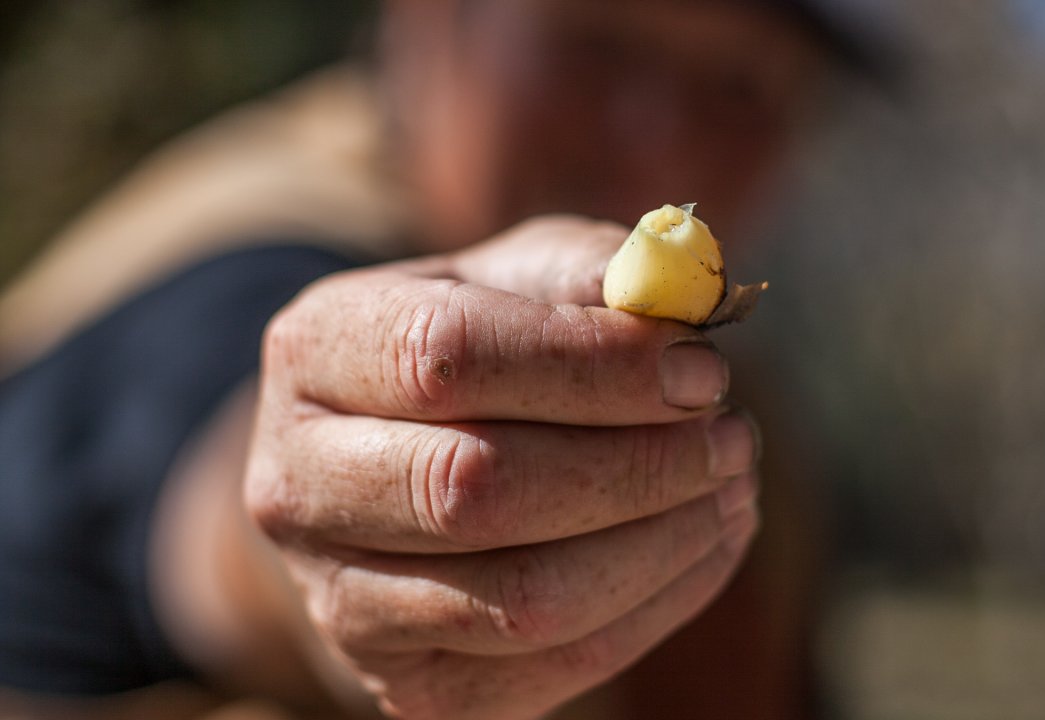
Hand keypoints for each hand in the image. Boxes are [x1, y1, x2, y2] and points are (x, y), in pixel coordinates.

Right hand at [244, 216, 759, 718]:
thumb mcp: (522, 277)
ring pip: (526, 595)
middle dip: (638, 465)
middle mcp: (297, 485)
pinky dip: (660, 606)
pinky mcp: (411, 685)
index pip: (448, 356)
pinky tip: (706, 543)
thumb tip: (688, 297)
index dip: (593, 366)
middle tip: (733, 436)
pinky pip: (557, 664)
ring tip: (733, 486)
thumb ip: (596, 271)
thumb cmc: (477, 349)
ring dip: (664, 543)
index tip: (703, 370)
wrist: (397, 468)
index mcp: (317, 351)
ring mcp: (341, 602)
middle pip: (478, 489)